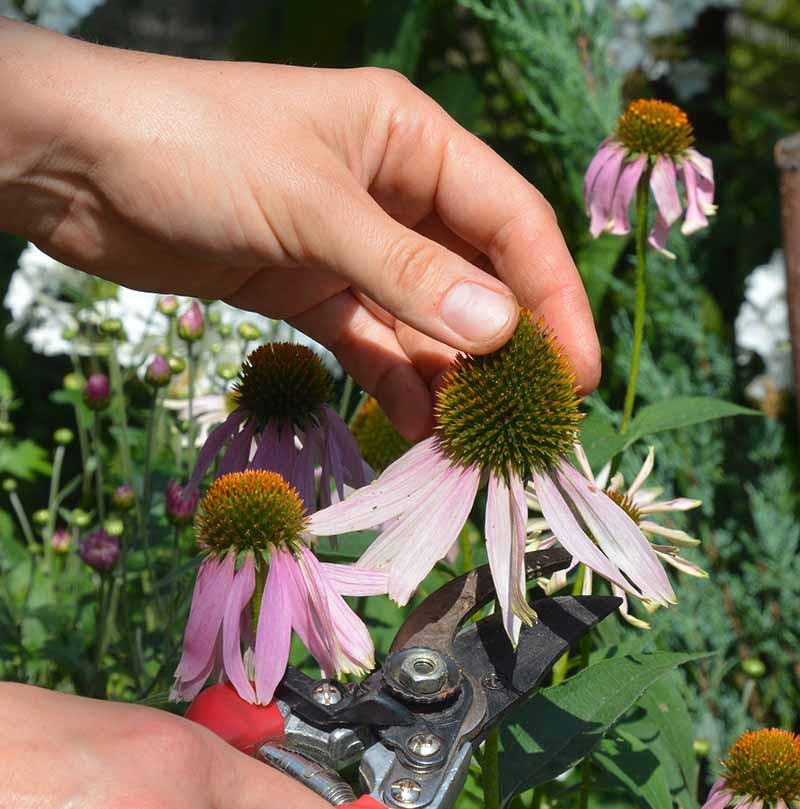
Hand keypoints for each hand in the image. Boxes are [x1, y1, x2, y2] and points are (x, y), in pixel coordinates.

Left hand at [0, 21, 598, 439]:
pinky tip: (418, 427)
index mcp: (410, 138)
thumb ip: (406, 275)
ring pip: (421, 319)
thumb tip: (499, 335)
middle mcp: (390, 189)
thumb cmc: (196, 150)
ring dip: (449, 378)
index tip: (574, 374)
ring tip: (476, 442)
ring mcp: (348, 244)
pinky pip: (369, 341)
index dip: (550, 298)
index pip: (509, 221)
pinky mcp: (305, 288)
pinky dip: (393, 381)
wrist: (76, 166)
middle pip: (473, 276)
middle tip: (531, 423)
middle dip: (504, 348)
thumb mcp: (312, 206)